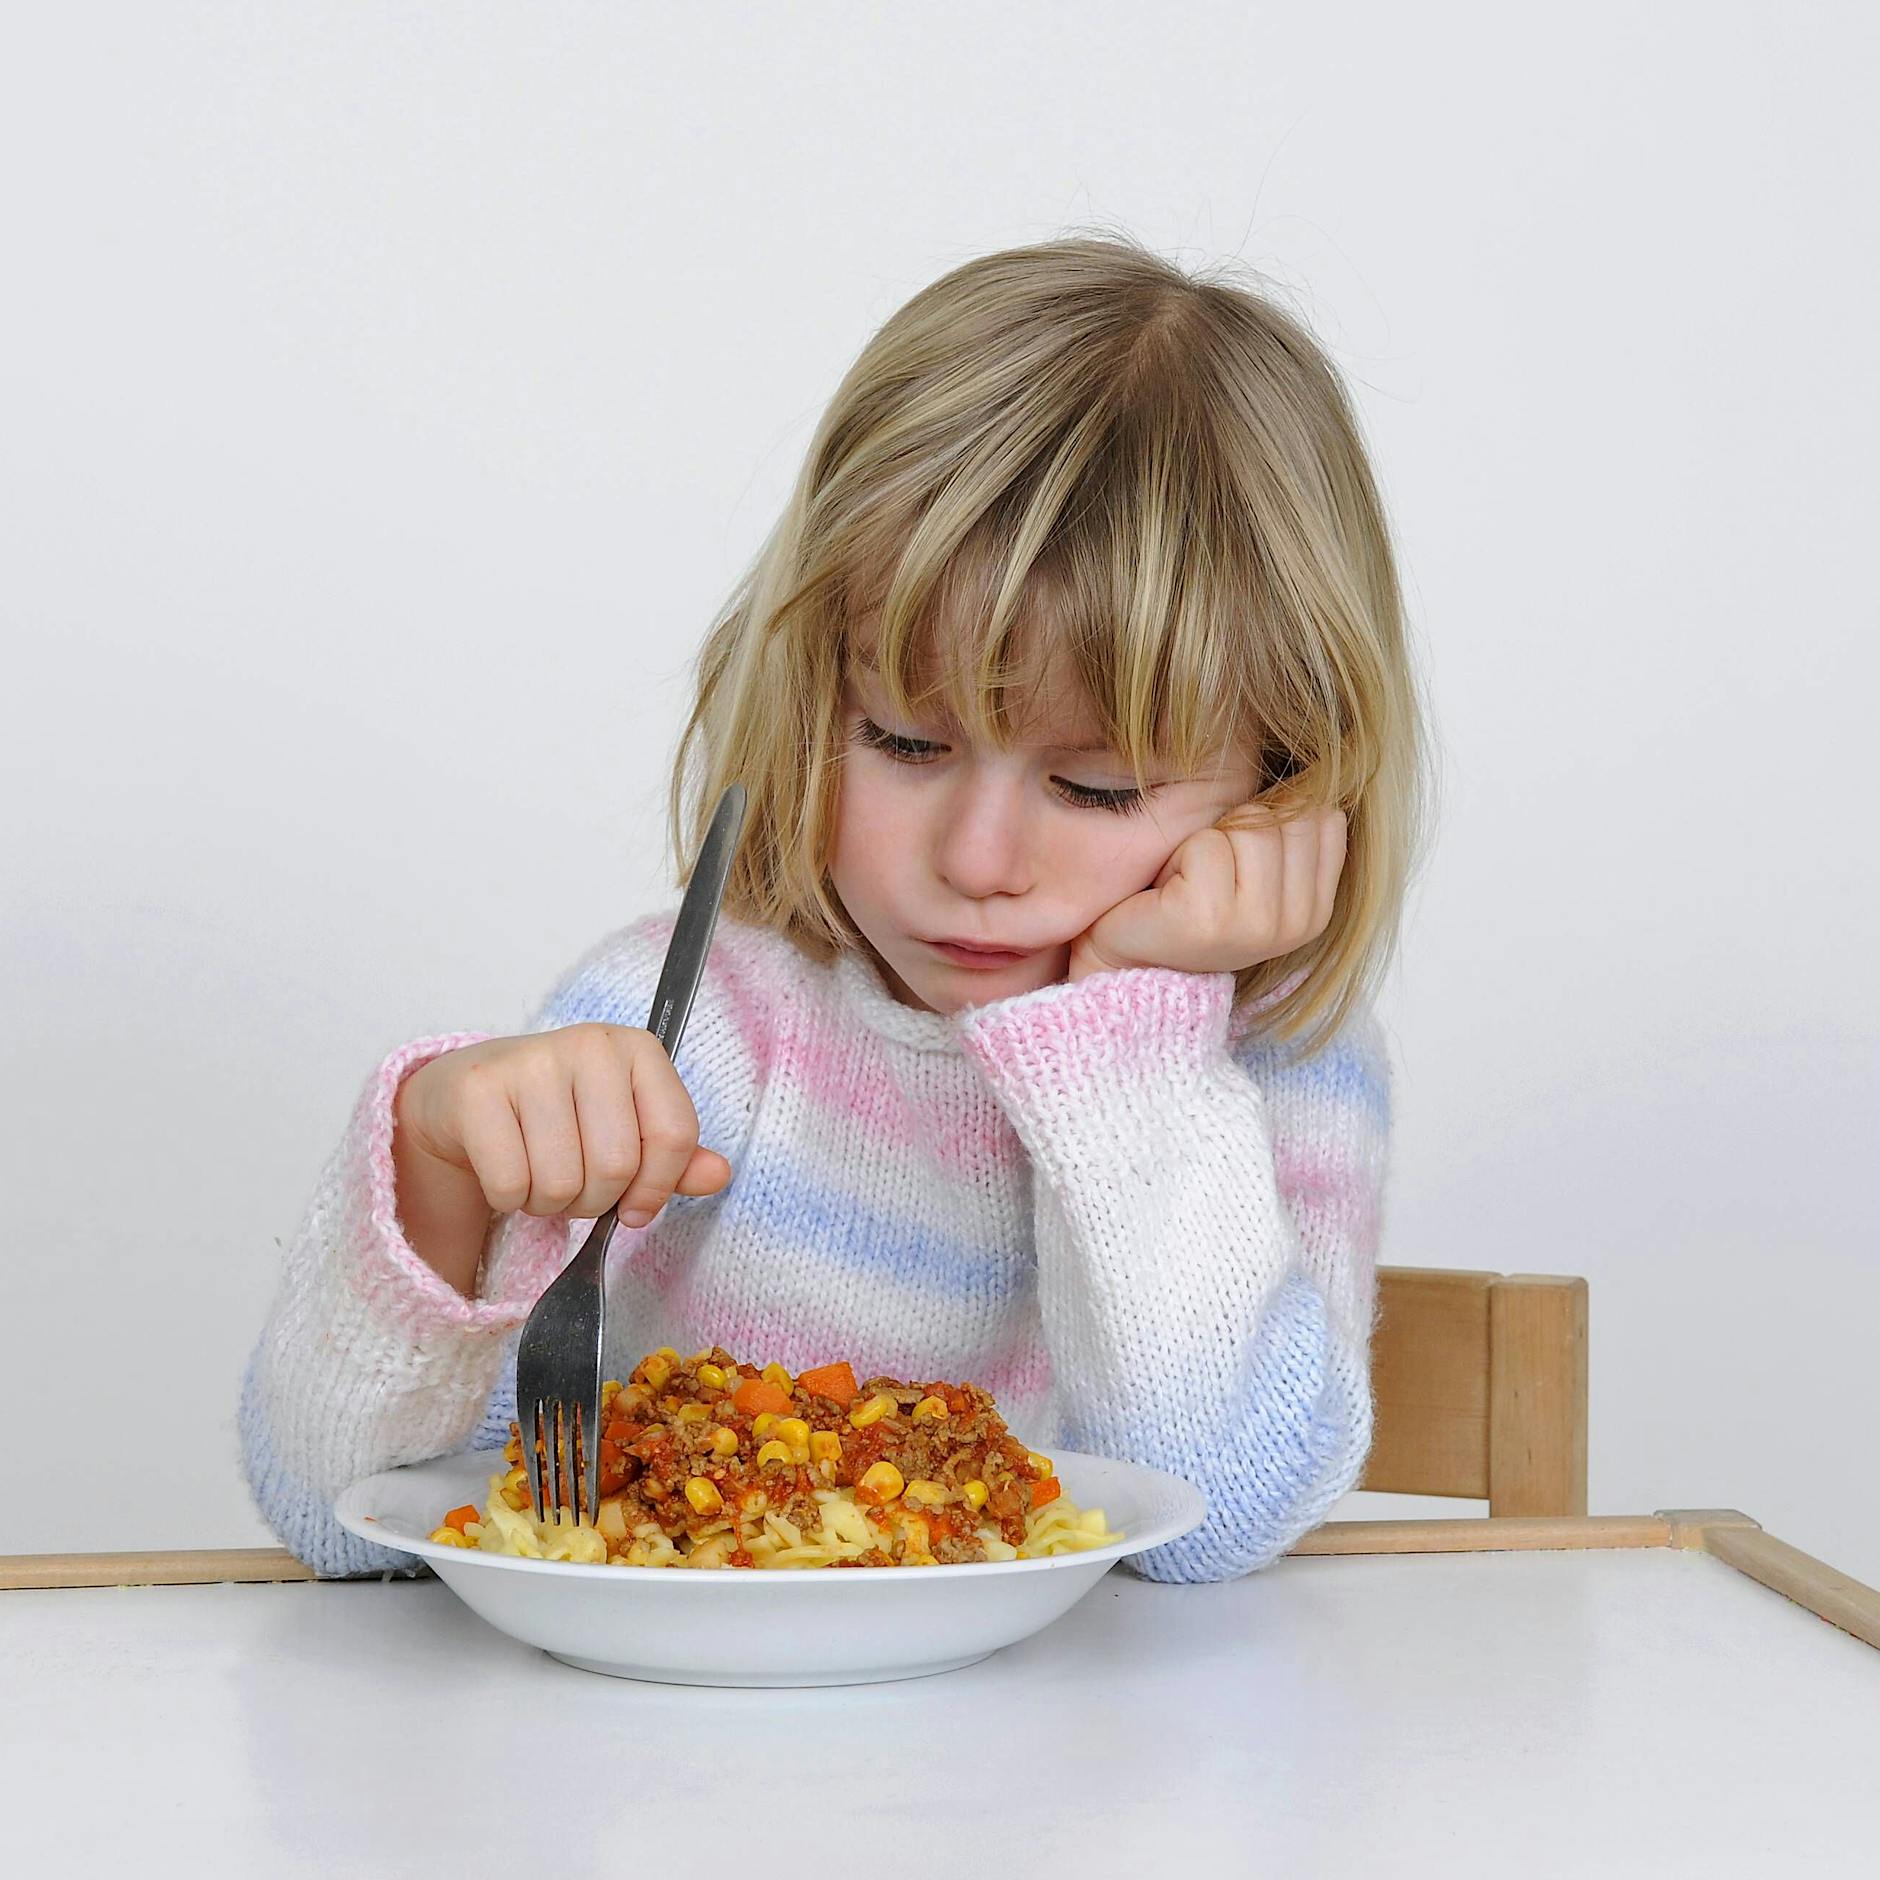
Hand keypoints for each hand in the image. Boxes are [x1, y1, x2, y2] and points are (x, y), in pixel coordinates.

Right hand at [393, 1024, 732, 1293]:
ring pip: (563, 1182)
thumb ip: (676, 1155)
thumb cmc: (562, 1116)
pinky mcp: (479, 1091)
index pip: (675, 1134)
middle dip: (597, 1198)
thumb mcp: (627, 1127)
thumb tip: (718, 1175)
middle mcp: (588, 1044)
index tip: (637, 1206)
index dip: (659, 1187)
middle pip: (617, 1166)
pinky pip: (512, 1185)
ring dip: (552, 1203)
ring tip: (540, 1173)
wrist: (470, 1097)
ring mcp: (530, 1062)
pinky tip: (507, 1167)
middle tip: (576, 1182)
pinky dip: (510, 1199)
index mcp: (637, 1049)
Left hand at [1068, 805, 1346, 980]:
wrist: (1129, 962)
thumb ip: (1291, 829)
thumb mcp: (1257, 869)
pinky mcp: (1210, 919)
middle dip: (1237, 828)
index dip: (1272, 818)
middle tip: (1206, 874)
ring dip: (1205, 843)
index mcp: (1317, 910)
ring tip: (1187, 883)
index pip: (1323, 816)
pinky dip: (1177, 857)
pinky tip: (1166, 895)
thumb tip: (1320, 766)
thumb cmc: (1190, 904)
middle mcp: (1298, 924)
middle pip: (1284, 816)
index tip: (1240, 860)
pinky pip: (1206, 845)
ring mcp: (1257, 925)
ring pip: (1247, 827)